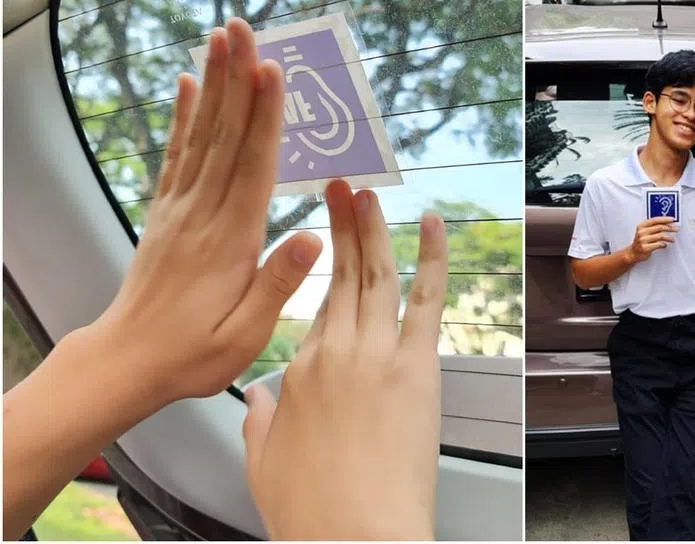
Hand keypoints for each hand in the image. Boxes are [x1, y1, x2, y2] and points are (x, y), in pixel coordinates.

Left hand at [91, 18, 320, 408]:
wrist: (126, 362)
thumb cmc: (193, 354)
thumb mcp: (245, 335)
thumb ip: (277, 284)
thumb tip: (313, 238)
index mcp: (230, 240)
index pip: (252, 167)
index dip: (265, 117)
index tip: (272, 72)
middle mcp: (202, 214)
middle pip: (224, 136)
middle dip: (237, 79)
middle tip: (243, 30)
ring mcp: (179, 209)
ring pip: (200, 135)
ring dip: (212, 83)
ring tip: (220, 38)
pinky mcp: (166, 212)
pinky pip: (175, 154)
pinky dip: (181, 115)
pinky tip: (186, 83)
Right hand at [243, 180, 447, 539]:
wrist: (356, 536)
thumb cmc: (314, 509)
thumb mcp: (264, 462)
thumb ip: (259, 420)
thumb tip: (258, 399)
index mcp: (298, 372)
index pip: (316, 308)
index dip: (322, 271)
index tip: (324, 239)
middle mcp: (335, 353)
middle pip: (341, 276)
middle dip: (343, 225)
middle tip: (342, 189)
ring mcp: (376, 356)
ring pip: (377, 276)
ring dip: (374, 229)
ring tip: (370, 194)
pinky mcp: (416, 367)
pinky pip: (427, 298)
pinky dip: (432, 257)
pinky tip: (432, 224)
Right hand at [629, 217, 678, 261]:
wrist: (633, 253)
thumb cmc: (641, 241)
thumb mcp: (644, 231)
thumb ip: (654, 227)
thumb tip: (668, 223)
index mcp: (641, 226)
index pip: (655, 220)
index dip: (665, 219)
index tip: (673, 220)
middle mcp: (642, 232)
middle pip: (659, 227)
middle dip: (670, 228)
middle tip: (676, 229)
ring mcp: (643, 240)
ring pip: (660, 236)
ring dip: (669, 238)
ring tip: (673, 239)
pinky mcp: (645, 248)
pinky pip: (659, 244)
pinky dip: (664, 244)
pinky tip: (665, 245)